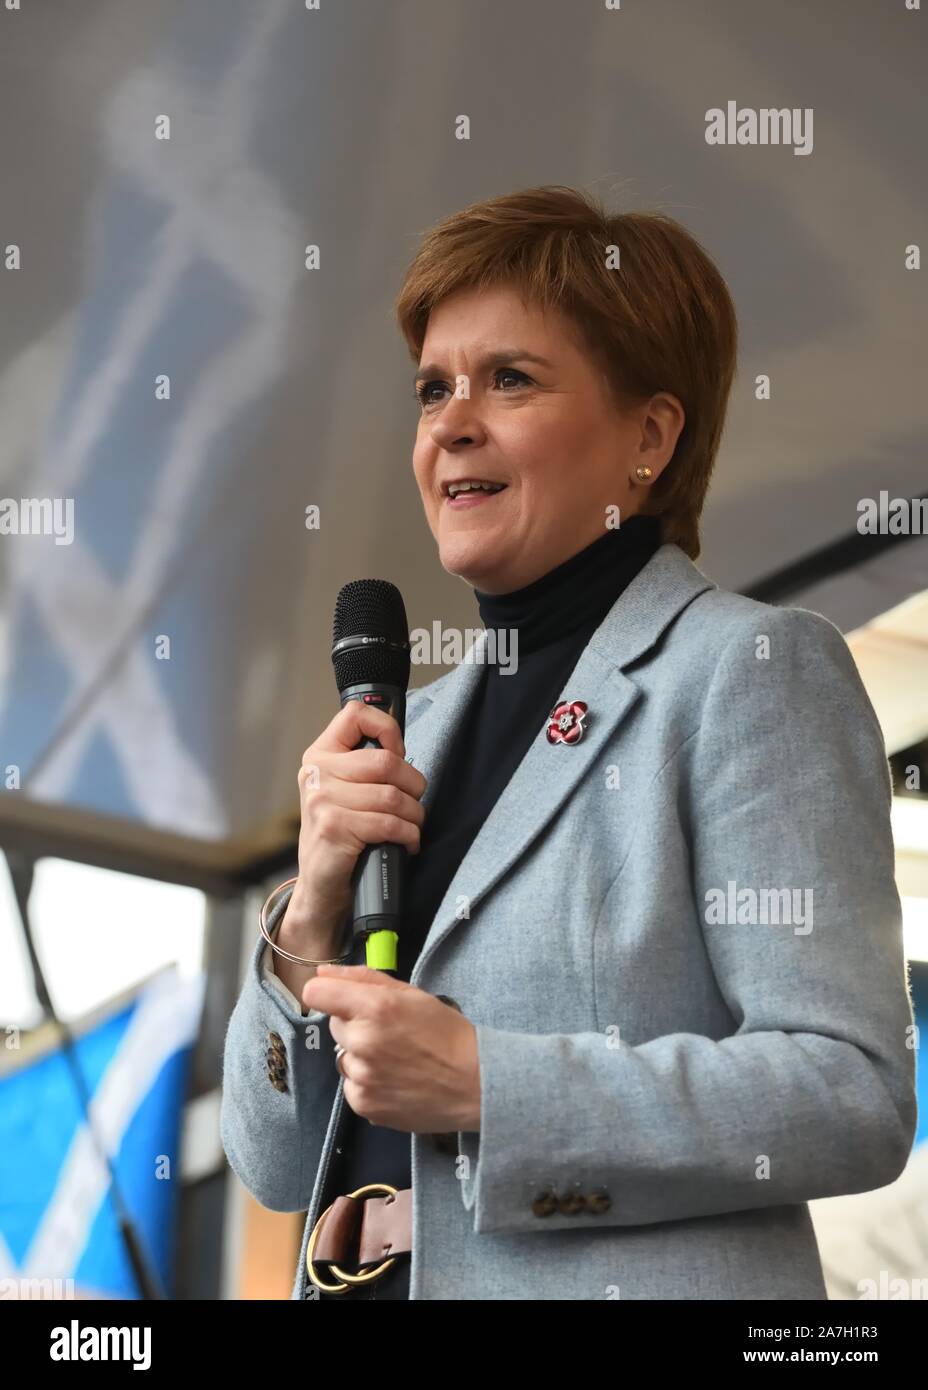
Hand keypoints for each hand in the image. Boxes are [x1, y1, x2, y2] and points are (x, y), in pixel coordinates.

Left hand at [303, 965, 480, 1132]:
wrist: (474, 1083)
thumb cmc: (446, 1033)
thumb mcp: (411, 994)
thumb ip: (362, 978)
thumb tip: (322, 972)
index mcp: (375, 1008)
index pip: (316, 993)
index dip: (327, 993)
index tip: (342, 1000)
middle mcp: (363, 1042)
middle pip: (334, 1024)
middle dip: (355, 1025)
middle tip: (389, 1032)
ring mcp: (362, 1078)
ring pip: (342, 1057)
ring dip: (360, 1056)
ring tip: (396, 1060)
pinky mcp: (364, 1105)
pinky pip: (352, 1086)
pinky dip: (368, 1083)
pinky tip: (395, 1081)